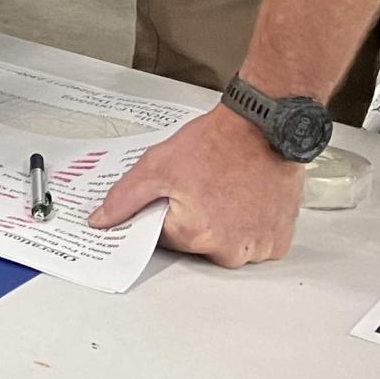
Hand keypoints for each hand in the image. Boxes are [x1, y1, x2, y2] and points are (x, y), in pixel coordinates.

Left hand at [87, 104, 305, 266]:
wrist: (264, 128)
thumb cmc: (216, 143)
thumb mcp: (157, 165)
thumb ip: (124, 198)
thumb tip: (100, 222)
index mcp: (195, 235)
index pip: (163, 239)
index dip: (164, 212)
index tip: (175, 194)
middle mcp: (228, 250)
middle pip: (196, 245)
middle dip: (193, 219)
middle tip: (202, 187)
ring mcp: (257, 247)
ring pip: (226, 246)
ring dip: (223, 225)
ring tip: (226, 191)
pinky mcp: (278, 241)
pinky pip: (254, 243)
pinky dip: (248, 226)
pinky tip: (246, 200)